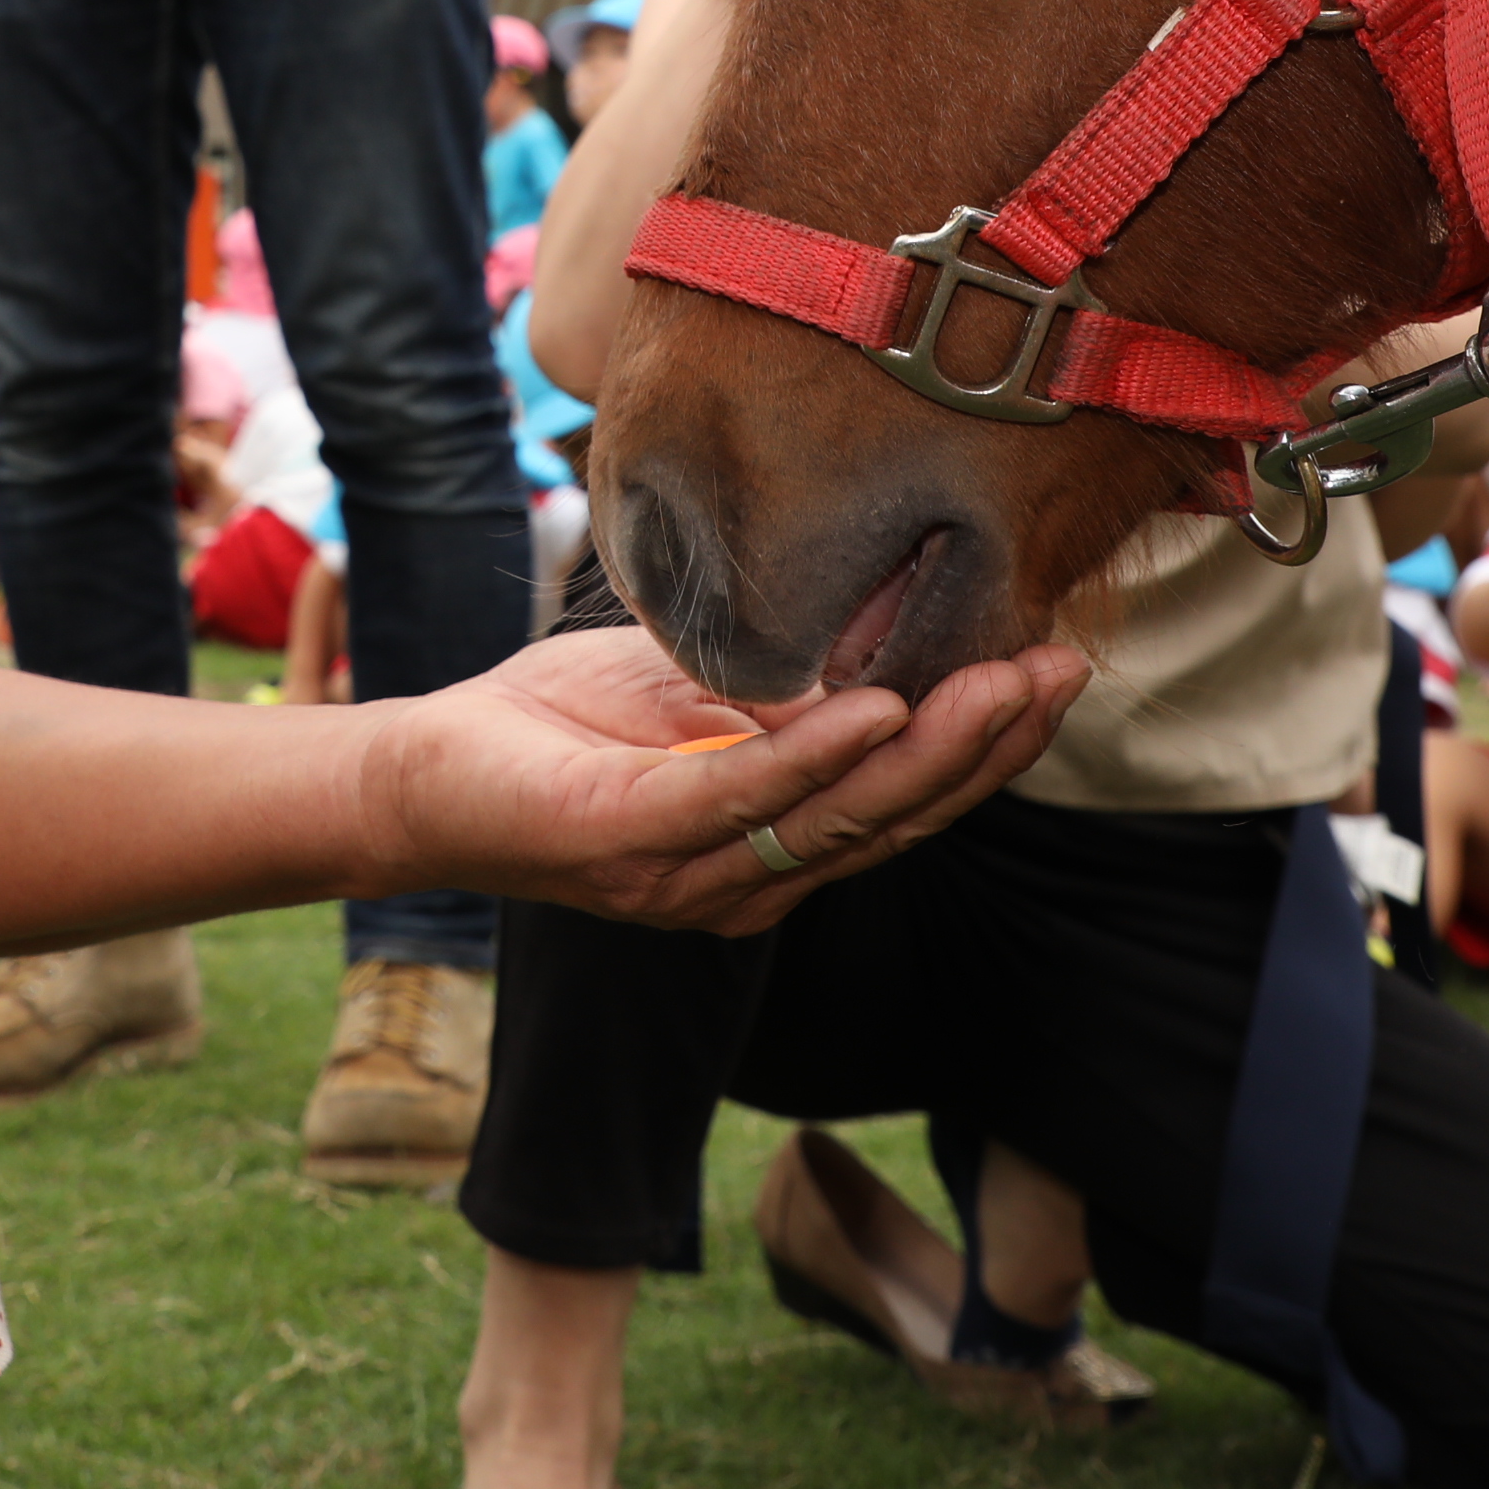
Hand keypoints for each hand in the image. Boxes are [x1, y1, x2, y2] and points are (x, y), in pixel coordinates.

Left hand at [372, 626, 1089, 936]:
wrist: (426, 767)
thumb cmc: (563, 724)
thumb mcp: (705, 684)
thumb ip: (797, 675)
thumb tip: (901, 608)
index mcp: (775, 847)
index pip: (906, 803)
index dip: (989, 745)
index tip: (1059, 668)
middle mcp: (748, 881)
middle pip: (895, 818)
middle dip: (988, 745)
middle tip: (1061, 671)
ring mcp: (689, 875)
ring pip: (836, 818)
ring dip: (928, 749)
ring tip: (999, 683)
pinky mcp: (626, 842)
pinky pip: (735, 801)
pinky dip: (811, 755)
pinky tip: (874, 710)